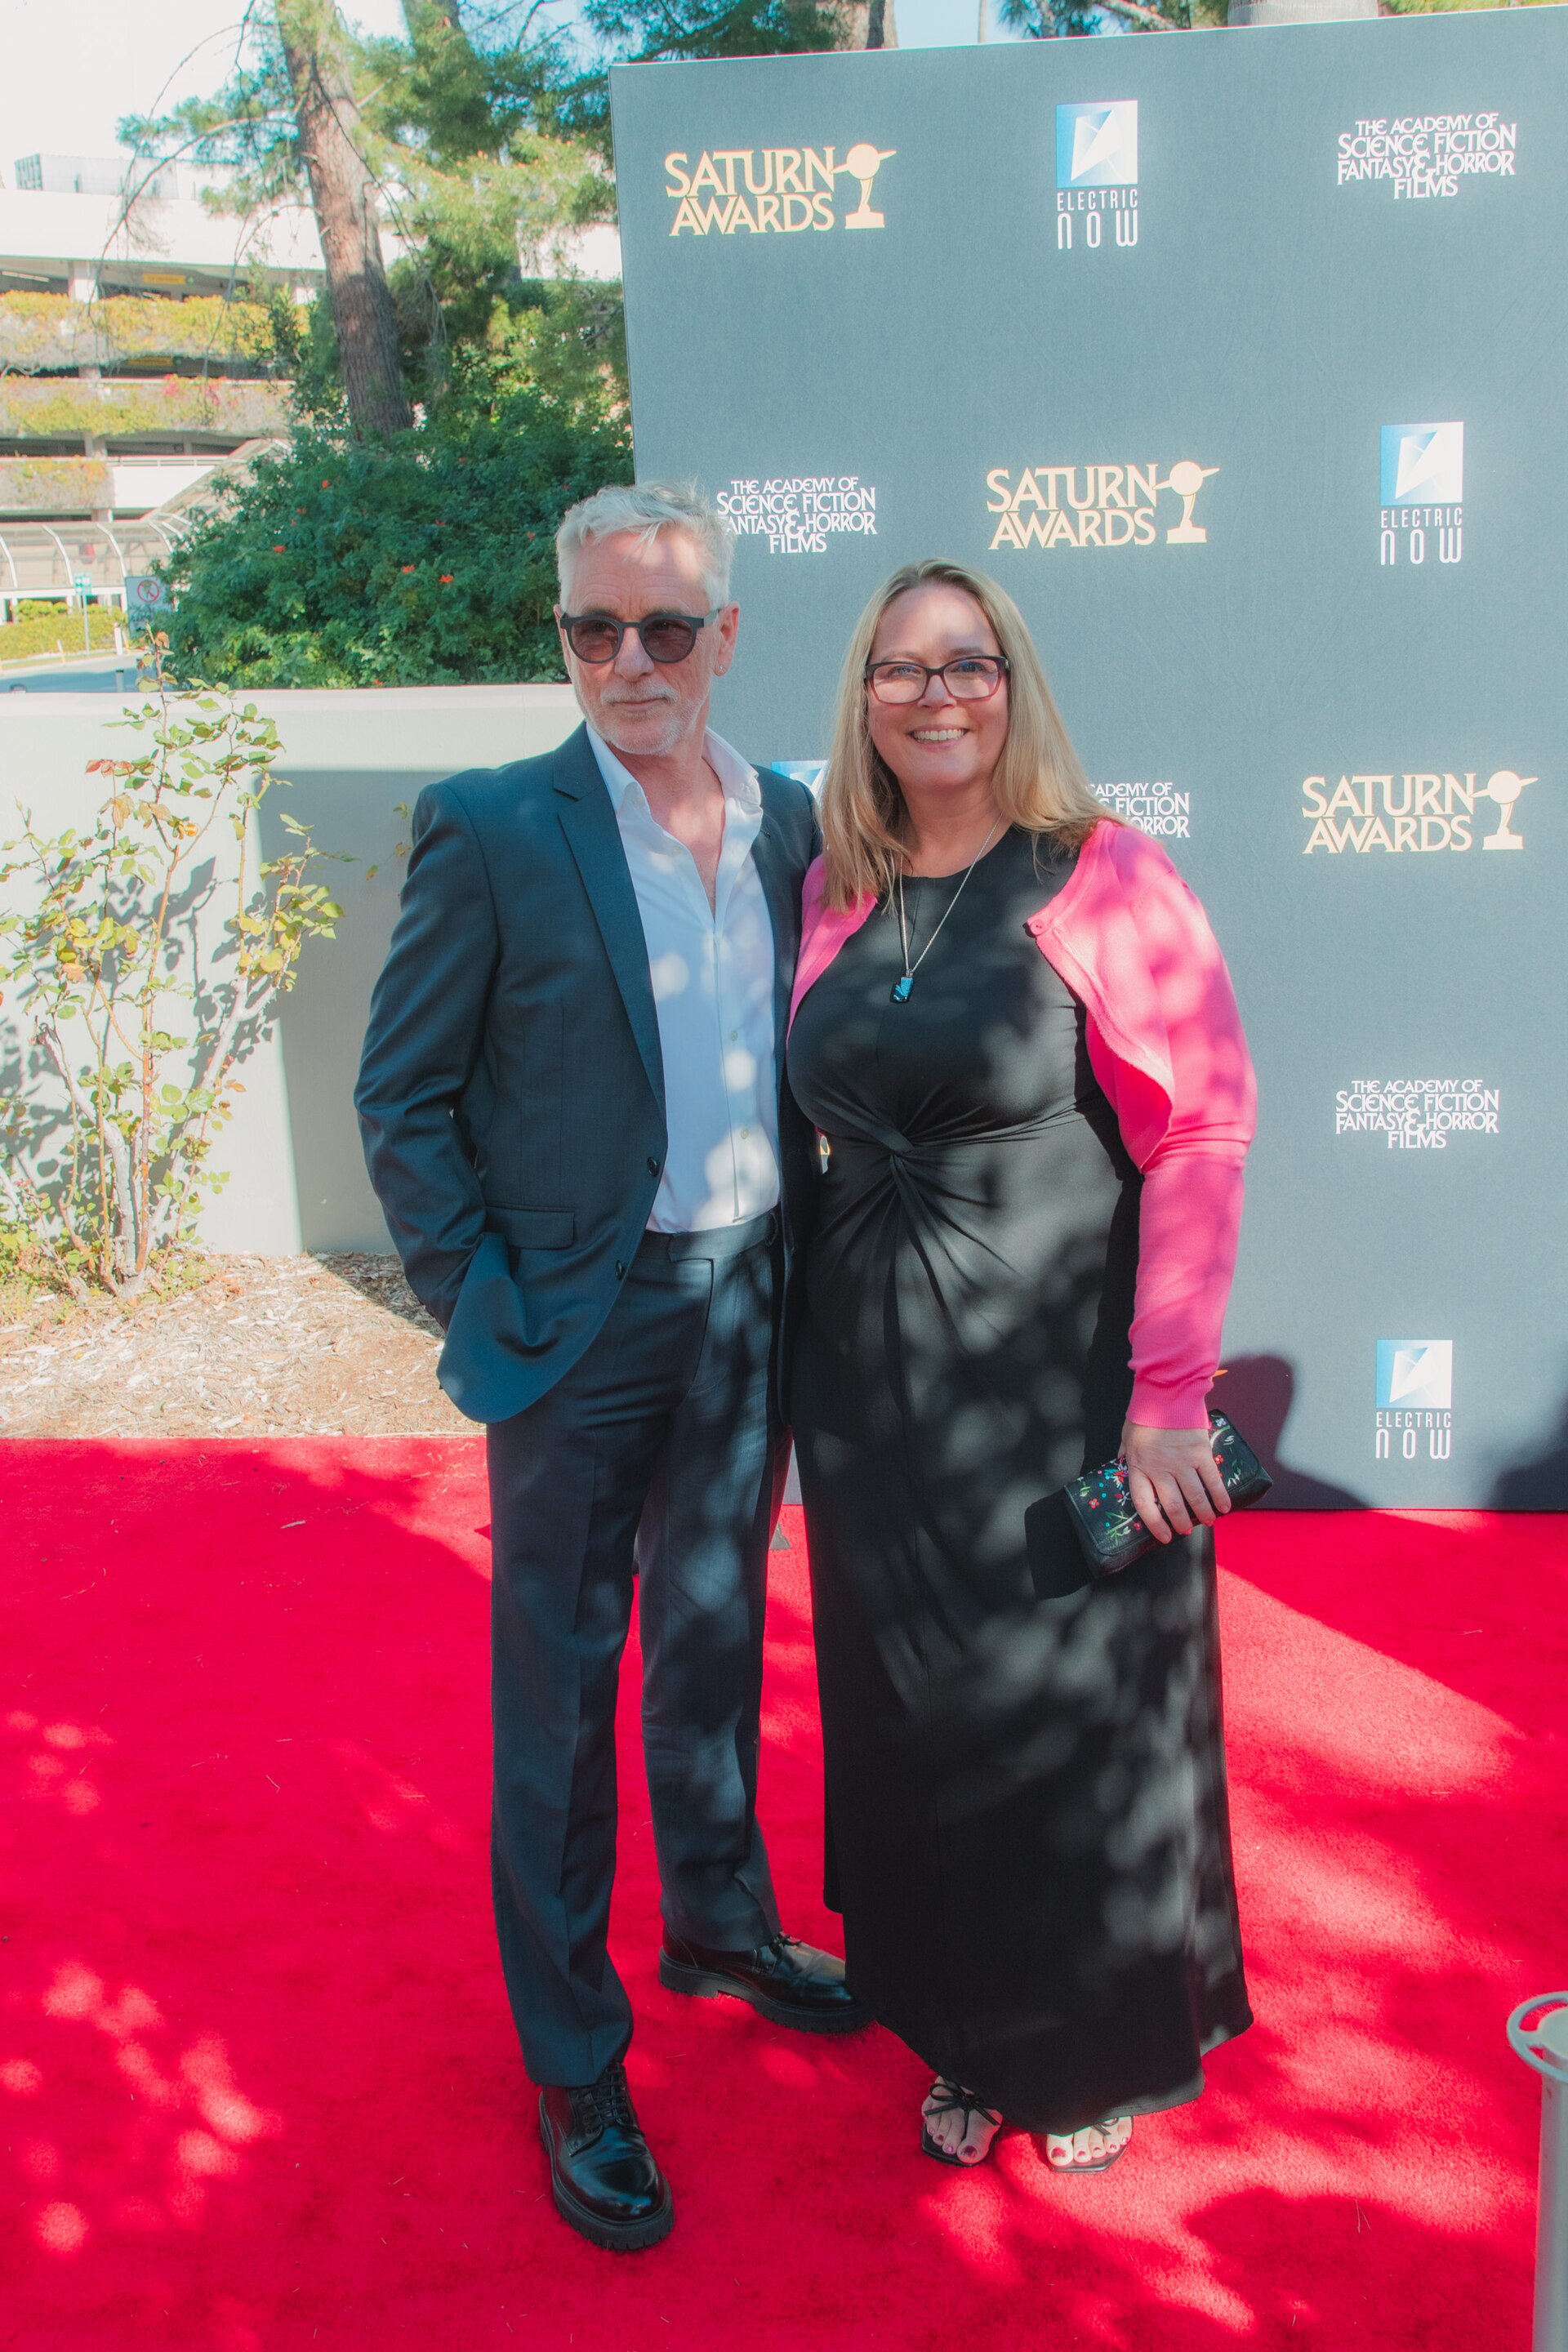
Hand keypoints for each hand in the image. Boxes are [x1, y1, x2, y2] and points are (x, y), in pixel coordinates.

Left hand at [1120, 1421, 1229, 1543]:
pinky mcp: (1200, 1452)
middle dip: (1181, 1523)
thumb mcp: (1127, 1437)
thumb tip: (1122, 1466)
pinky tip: (1224, 1507)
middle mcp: (1160, 1469)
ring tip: (1208, 1521)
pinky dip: (1220, 1496)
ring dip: (1203, 1513)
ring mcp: (1182, 1462)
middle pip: (1172, 1505)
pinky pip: (1212, 1480)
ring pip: (1195, 1497)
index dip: (1155, 1524)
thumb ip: (1126, 1455)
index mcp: (1139, 1466)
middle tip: (1187, 1530)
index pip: (1144, 1504)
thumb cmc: (1145, 1413)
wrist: (1166, 1391)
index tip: (1164, 1536)